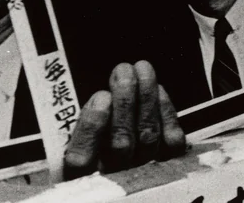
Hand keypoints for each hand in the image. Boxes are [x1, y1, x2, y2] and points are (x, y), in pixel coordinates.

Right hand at [64, 61, 186, 177]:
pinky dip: (166, 112)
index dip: (92, 128)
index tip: (100, 96)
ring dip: (146, 98)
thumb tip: (103, 99)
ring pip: (148, 136)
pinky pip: (171, 140)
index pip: (82, 160)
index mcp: (79, 172)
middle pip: (120, 143)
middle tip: (124, 70)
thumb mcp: (72, 128)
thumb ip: (83, 118)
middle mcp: (112, 175)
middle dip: (125, 101)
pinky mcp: (165, 159)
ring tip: (142, 69)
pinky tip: (158, 90)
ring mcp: (141, 167)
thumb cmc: (91, 131)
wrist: (117, 143)